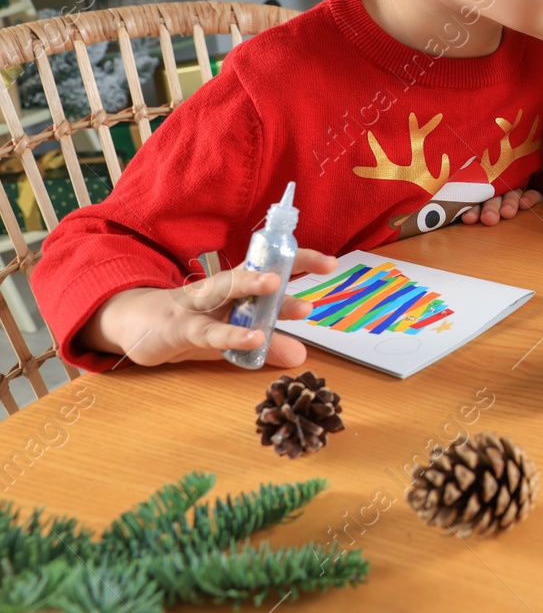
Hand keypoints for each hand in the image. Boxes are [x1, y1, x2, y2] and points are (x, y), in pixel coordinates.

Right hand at [80, 248, 338, 366]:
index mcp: (234, 287)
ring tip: (277, 288)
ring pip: (225, 290)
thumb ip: (265, 344)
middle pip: (254, 271)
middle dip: (287, 268)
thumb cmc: (189, 325)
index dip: (299, 262)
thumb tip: (301, 356)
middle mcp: (219, 290)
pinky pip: (208, 331)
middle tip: (323, 265)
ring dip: (250, 286)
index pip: (270, 269)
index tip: (332, 263)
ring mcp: (197, 306)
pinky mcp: (179, 329)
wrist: (133, 328)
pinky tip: (255, 338)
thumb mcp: (231, 335)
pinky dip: (231, 335)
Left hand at [457, 187, 542, 225]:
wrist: (532, 226)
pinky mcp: (533, 196)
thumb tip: (458, 231)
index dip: (472, 210)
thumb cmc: (499, 228)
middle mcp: (499, 196)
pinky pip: (532, 194)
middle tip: (489, 219)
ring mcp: (516, 194)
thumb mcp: (486, 223)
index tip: (468, 219)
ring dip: (509, 203)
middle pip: (493, 198)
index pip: (476, 202)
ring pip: (512, 194)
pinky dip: (529, 198)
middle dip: (490, 208)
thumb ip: (475, 223)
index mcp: (483, 201)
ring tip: (507, 213)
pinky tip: (525, 205)